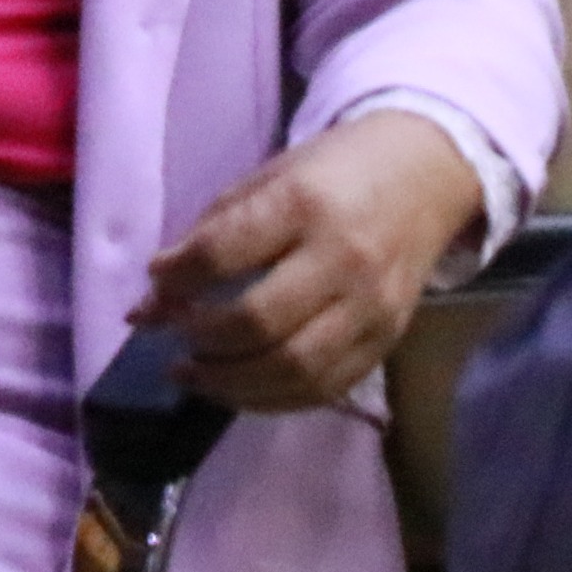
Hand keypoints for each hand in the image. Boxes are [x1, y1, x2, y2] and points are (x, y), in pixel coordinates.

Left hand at [136, 109, 484, 409]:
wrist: (424, 178)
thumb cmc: (330, 172)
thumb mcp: (264, 181)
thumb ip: (205, 239)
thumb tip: (147, 307)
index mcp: (302, 205)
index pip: (222, 255)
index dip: (175, 278)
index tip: (156, 281)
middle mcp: (343, 261)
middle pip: (259, 322)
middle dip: (202, 338)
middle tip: (174, 334)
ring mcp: (372, 309)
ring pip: (295, 370)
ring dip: (230, 383)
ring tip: (193, 373)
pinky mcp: (388, 343)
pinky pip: (325, 389)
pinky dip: (272, 399)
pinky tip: (238, 387)